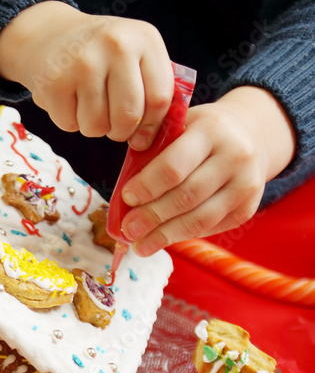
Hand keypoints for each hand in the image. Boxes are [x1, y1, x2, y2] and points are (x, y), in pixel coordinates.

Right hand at [0, 1, 174, 148]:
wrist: (50, 34)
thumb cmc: (101, 54)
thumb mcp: (135, 56)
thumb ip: (153, 88)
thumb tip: (153, 138)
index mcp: (145, 39)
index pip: (160, 98)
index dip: (152, 126)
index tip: (143, 136)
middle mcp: (116, 45)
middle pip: (129, 117)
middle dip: (121, 132)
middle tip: (113, 125)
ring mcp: (84, 62)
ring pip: (98, 126)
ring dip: (94, 127)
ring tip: (89, 105)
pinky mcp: (55, 81)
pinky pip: (70, 125)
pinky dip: (69, 121)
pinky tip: (69, 100)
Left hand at [119, 86, 296, 254]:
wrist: (247, 136)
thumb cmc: (198, 134)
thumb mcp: (177, 126)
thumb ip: (152, 148)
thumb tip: (124, 194)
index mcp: (211, 130)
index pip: (174, 166)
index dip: (147, 187)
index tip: (127, 198)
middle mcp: (235, 157)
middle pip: (186, 197)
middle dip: (152, 217)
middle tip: (128, 230)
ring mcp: (245, 185)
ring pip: (200, 220)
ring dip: (165, 236)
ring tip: (140, 245)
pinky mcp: (247, 208)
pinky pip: (210, 228)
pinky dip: (183, 236)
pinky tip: (163, 239)